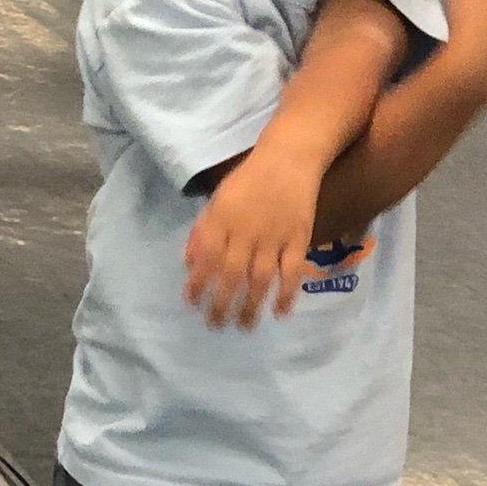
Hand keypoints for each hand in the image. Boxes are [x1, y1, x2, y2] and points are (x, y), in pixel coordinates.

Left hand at [184, 141, 321, 329]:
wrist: (289, 158)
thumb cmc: (248, 180)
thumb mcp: (217, 200)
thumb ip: (202, 232)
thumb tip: (188, 264)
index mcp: (222, 220)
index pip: (206, 258)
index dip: (198, 283)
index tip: (192, 304)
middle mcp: (246, 231)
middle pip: (232, 275)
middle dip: (221, 304)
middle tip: (216, 325)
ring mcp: (274, 237)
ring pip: (260, 280)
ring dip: (251, 306)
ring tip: (244, 327)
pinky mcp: (298, 239)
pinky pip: (292, 272)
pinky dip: (286, 294)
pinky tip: (280, 312)